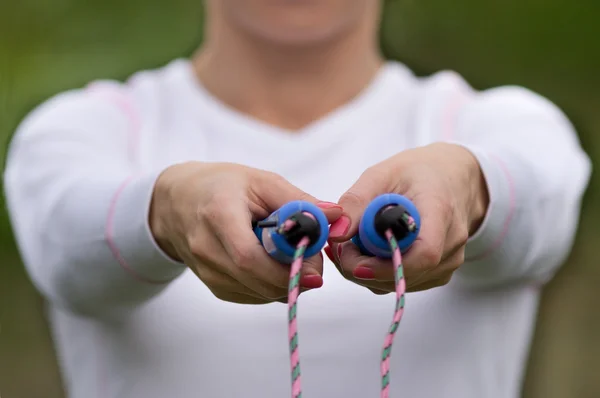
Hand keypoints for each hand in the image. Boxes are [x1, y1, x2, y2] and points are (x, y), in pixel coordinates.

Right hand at [149, 162, 342, 303]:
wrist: (178, 202)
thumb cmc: (222, 186)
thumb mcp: (260, 181)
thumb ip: (298, 201)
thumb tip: (336, 216)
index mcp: (218, 216)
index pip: (248, 256)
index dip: (284, 269)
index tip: (314, 267)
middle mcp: (206, 248)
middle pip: (254, 280)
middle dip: (292, 278)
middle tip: (314, 265)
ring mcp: (206, 271)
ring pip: (257, 293)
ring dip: (285, 283)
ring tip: (295, 259)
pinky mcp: (213, 286)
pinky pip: (252, 296)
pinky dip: (271, 286)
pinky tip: (276, 266)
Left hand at [325, 143, 488, 293]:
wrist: (451, 177)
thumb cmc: (418, 172)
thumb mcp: (383, 173)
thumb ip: (357, 201)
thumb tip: (335, 234)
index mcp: (440, 211)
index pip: (424, 253)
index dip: (388, 266)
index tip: (354, 263)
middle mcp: (451, 242)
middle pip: (407, 273)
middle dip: (364, 268)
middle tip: (338, 249)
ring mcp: (449, 261)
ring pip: (400, 282)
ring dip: (368, 272)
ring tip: (348, 246)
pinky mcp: (439, 271)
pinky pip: (404, 281)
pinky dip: (378, 273)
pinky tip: (363, 253)